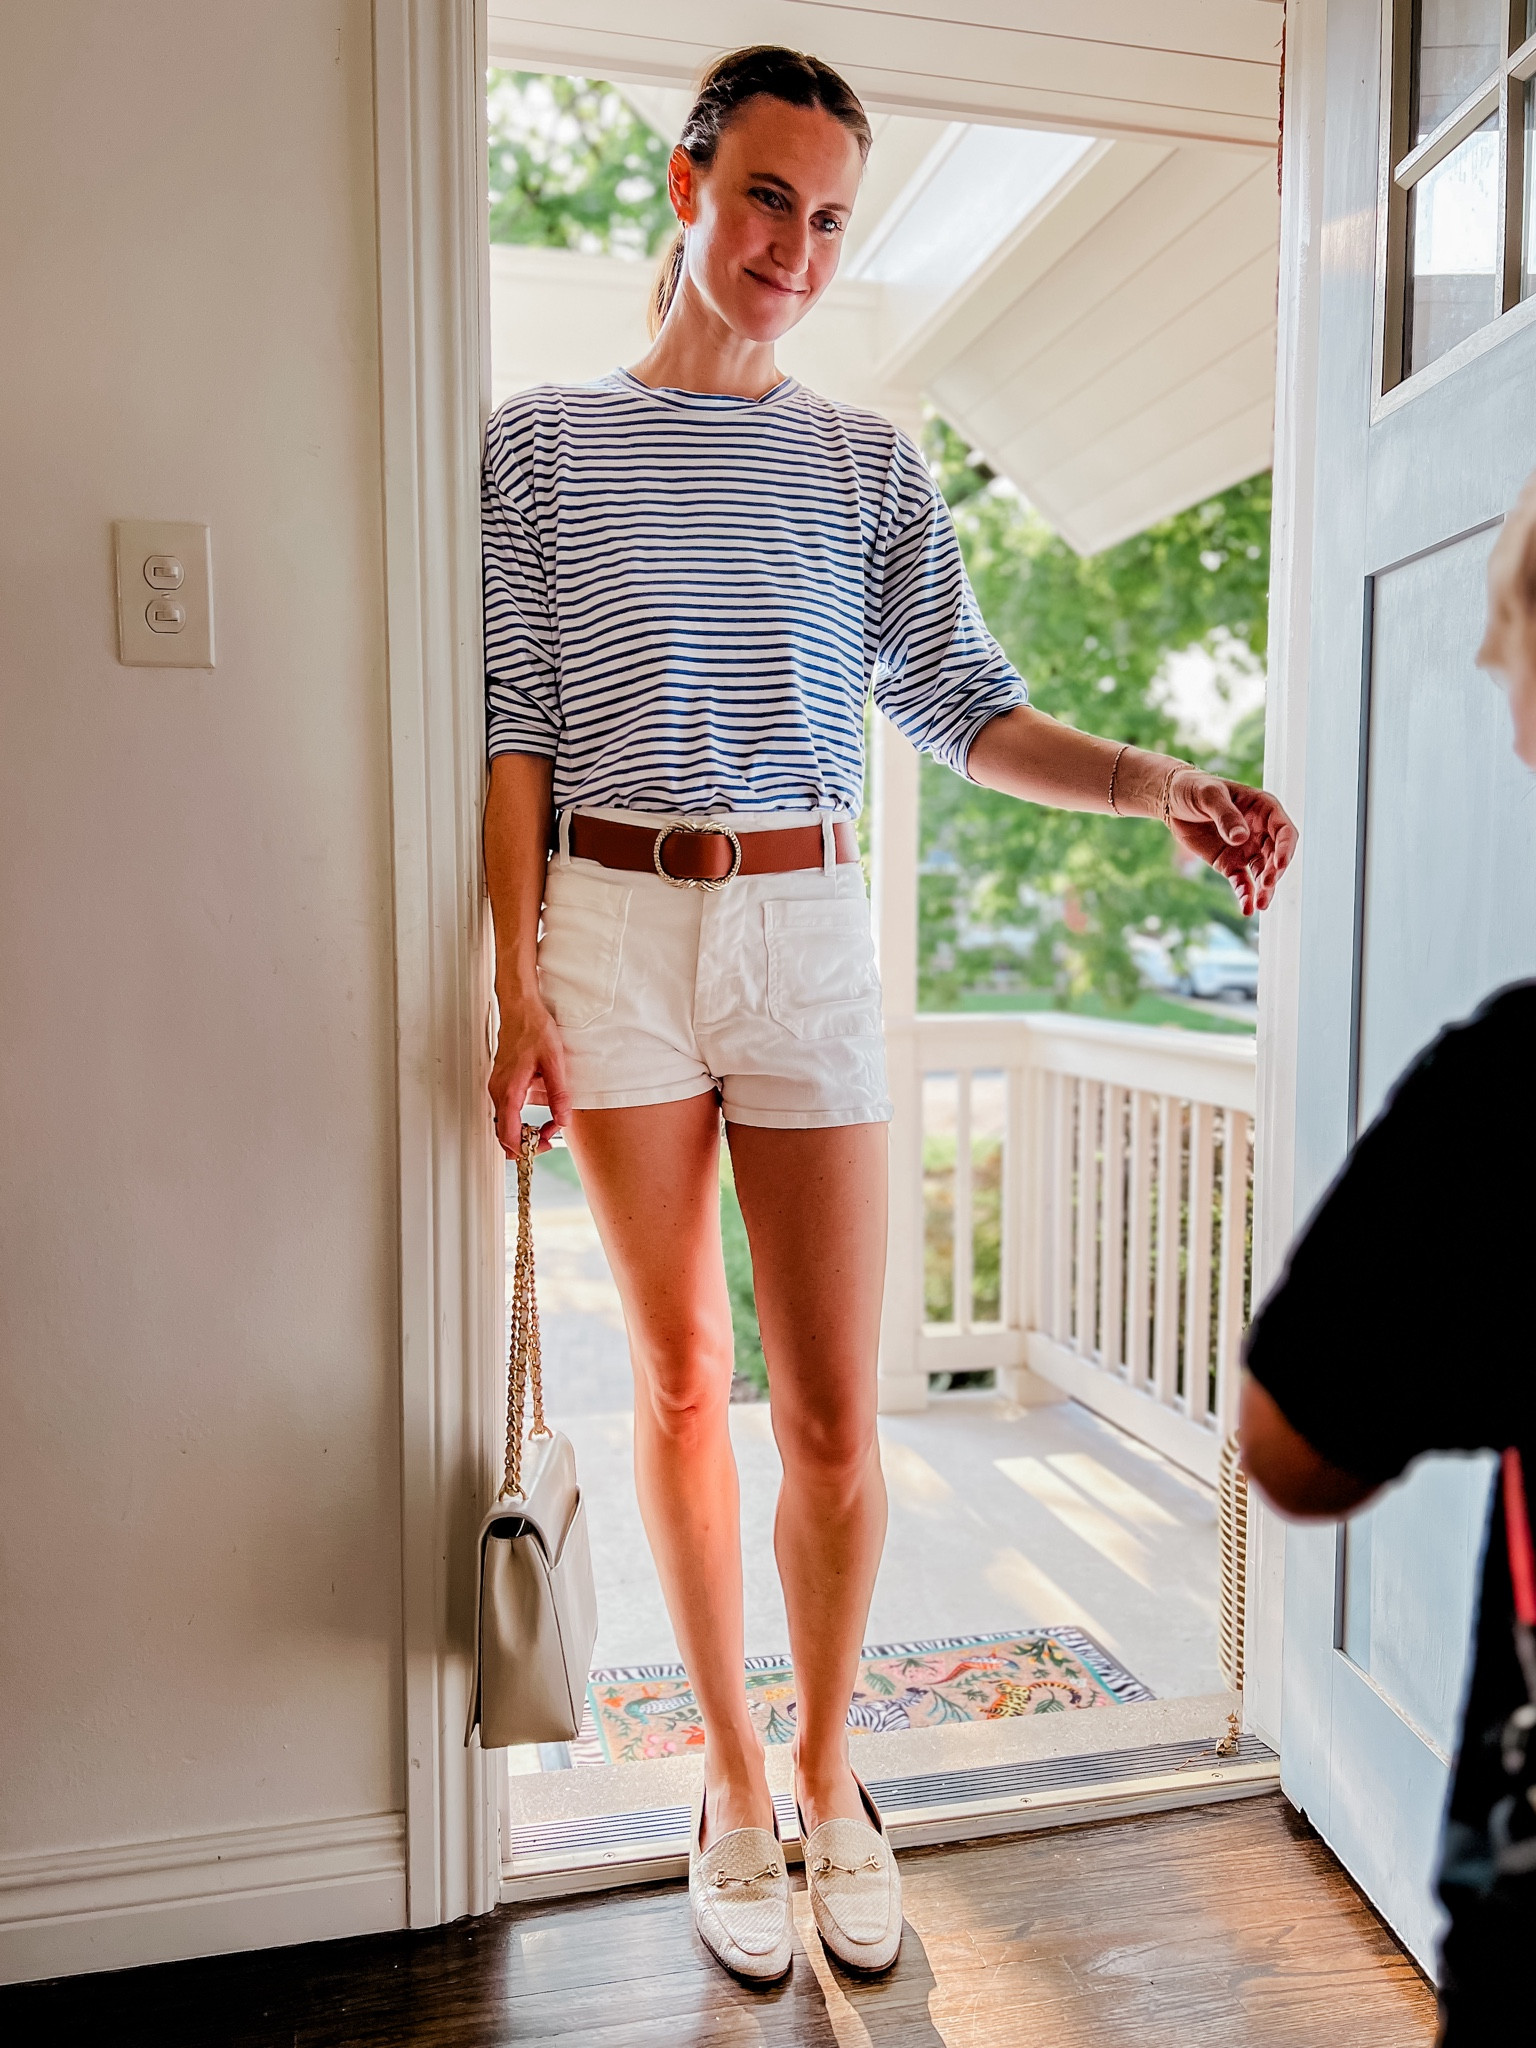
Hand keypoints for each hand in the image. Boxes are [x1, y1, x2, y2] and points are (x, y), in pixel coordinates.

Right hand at [487, 994, 570, 1157]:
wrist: (520, 1008)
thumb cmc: (533, 1028)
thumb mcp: (554, 1062)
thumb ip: (558, 1094)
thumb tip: (563, 1119)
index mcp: (509, 1090)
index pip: (509, 1134)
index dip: (526, 1149)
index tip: (545, 1147)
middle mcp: (498, 1091)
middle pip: (504, 1133)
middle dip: (527, 1142)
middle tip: (550, 1138)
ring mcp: (497, 1087)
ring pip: (505, 1123)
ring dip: (525, 1130)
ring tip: (549, 1125)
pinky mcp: (501, 1082)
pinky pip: (507, 1110)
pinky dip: (521, 1118)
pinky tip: (539, 1111)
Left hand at [1165, 772, 1297, 917]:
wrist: (1173, 800)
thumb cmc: (1195, 788)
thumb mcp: (1209, 796)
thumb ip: (1225, 815)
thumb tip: (1241, 838)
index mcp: (1263, 809)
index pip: (1284, 830)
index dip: (1285, 847)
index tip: (1280, 863)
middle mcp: (1261, 831)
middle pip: (1277, 855)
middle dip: (1275, 871)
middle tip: (1266, 885)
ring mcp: (1247, 849)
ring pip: (1263, 872)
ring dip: (1265, 889)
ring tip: (1261, 905)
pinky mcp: (1231, 864)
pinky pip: (1243, 882)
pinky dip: (1246, 896)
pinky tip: (1247, 910)